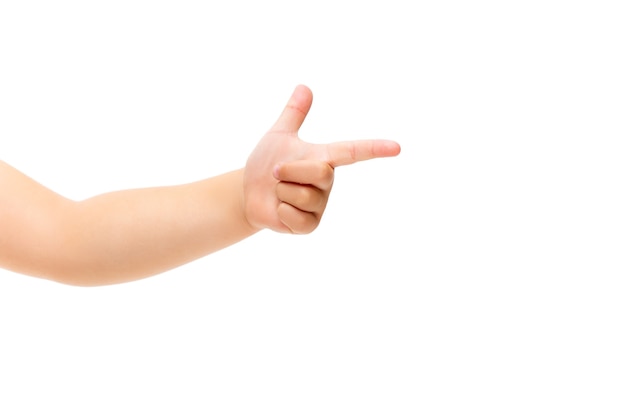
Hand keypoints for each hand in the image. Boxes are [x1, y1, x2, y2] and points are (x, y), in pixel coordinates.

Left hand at [243, 85, 400, 233]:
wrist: (248, 193)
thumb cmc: (266, 164)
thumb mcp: (278, 136)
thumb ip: (293, 113)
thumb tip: (304, 86)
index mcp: (323, 158)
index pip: (353, 151)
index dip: (375, 148)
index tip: (397, 147)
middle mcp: (326, 182)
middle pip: (320, 172)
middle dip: (290, 170)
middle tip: (276, 173)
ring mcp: (320, 205)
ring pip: (304, 195)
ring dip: (282, 191)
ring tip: (278, 192)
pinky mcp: (309, 225)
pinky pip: (297, 217)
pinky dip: (281, 212)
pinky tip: (280, 210)